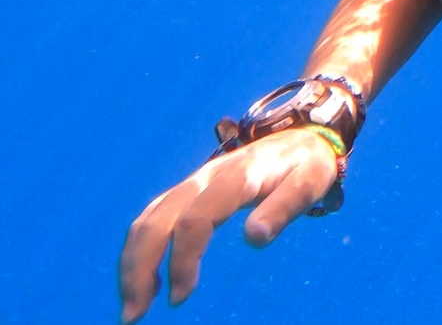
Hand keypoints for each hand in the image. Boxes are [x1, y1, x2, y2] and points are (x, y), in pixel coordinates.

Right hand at [118, 128, 339, 323]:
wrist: (301, 136)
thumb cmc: (307, 165)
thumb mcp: (309, 183)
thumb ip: (283, 209)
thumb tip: (254, 238)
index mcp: (236, 178)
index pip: (196, 219)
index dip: (182, 259)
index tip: (180, 297)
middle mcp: (206, 178)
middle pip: (158, 219)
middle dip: (140, 267)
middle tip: (135, 315)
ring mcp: (194, 182)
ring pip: (149, 218)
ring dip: (132, 262)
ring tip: (134, 305)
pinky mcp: (190, 190)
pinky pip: (154, 216)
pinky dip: (140, 249)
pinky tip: (145, 280)